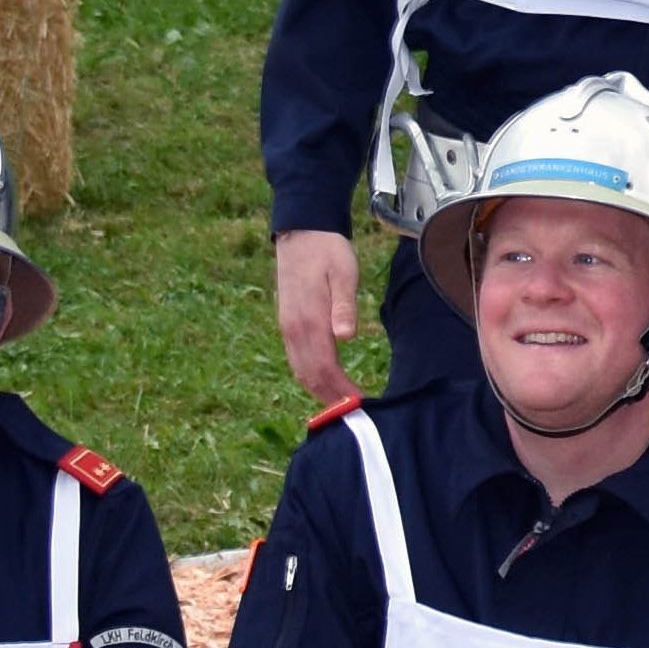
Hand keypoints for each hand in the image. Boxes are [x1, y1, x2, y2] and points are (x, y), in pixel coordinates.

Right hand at [276, 228, 367, 403]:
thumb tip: (346, 337)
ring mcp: (287, 328)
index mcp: (308, 321)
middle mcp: (293, 330)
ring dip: (320, 391)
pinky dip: (311, 377)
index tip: (360, 405)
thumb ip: (344, 306)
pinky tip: (326, 383)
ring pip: (301, 371)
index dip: (341, 391)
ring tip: (343, 406)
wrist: (302, 232)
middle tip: (356, 415)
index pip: (325, 369)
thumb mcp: (344, 273)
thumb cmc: (328, 251)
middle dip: (332, 399)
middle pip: (310, 377)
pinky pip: (297, 360)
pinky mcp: (288, 323)